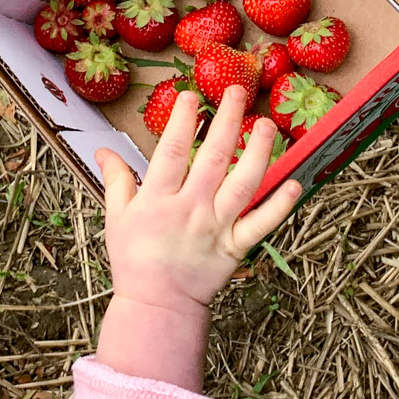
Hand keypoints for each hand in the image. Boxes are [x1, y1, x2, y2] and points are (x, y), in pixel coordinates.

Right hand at [94, 87, 300, 389]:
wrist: (158, 307)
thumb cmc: (135, 261)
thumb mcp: (117, 218)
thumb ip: (116, 180)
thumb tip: (103, 149)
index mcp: (158, 200)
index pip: (170, 152)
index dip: (181, 121)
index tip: (190, 96)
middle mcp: (191, 210)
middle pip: (212, 158)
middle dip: (226, 121)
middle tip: (237, 91)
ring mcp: (216, 228)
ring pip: (243, 184)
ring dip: (258, 152)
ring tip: (267, 125)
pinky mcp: (236, 247)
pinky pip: (262, 224)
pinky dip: (280, 205)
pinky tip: (295, 182)